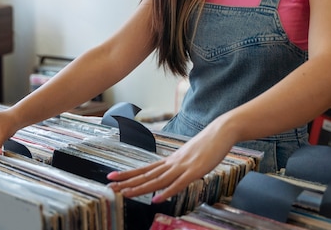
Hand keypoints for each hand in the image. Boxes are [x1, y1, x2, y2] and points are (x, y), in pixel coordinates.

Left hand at [106, 122, 235, 202]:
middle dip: (128, 182)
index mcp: (171, 160)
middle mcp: (173, 163)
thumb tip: (172, 174)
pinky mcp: (195, 171)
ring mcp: (183, 167)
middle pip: (147, 175)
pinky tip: (157, 199)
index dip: (128, 174)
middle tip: (110, 187)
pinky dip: (167, 192)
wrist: (221, 131)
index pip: (145, 169)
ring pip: (158, 180)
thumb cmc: (207, 144)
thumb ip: (180, 166)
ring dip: (141, 188)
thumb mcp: (190, 157)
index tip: (112, 178)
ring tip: (125, 194)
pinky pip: (178, 184)